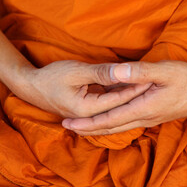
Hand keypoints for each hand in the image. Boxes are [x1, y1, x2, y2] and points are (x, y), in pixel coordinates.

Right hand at [11, 60, 151, 117]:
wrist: (31, 86)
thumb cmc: (51, 77)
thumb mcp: (77, 71)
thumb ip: (101, 73)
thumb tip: (123, 71)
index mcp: (88, 109)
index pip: (119, 99)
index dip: (136, 87)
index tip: (152, 78)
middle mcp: (90, 116)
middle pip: (119, 105)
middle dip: (137, 94)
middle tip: (155, 84)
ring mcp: (89, 114)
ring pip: (114, 105)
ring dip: (129, 95)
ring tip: (148, 86)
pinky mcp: (87, 109)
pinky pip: (107, 103)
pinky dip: (118, 95)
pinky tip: (130, 87)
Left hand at [62, 60, 186, 134]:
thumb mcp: (164, 71)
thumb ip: (140, 72)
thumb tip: (116, 71)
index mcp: (143, 108)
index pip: (108, 119)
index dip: (87, 122)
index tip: (69, 122)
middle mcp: (143, 118)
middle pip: (110, 128)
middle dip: (88, 128)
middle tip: (68, 126)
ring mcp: (148, 118)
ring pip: (118, 127)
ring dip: (98, 128)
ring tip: (82, 127)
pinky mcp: (153, 115)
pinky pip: (127, 123)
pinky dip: (112, 124)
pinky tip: (108, 120)